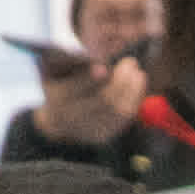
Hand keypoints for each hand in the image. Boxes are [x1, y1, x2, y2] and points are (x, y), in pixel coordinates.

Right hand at [34, 53, 149, 148]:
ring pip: (119, 110)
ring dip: (133, 89)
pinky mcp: (103, 136)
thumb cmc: (59, 84)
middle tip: (130, 62)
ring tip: (138, 73)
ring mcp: (89, 130)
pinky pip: (124, 119)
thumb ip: (72, 60)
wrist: (56, 120)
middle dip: (121, 79)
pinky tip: (138, 85)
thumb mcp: (56, 70)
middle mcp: (72, 117)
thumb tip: (98, 57)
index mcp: (58, 98)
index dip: (91, 78)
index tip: (104, 66)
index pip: (76, 88)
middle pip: (104, 100)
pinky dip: (134, 100)